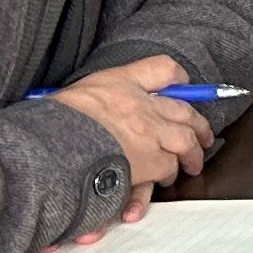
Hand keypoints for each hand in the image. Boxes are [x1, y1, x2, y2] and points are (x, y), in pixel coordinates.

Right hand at [44, 56, 207, 238]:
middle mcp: (140, 104)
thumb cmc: (51, 124)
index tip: (183, 84)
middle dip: (198, 126)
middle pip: (184, 110)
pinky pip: (167, 169)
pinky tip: (161, 184)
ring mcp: (148, 132)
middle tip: (203, 139)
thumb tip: (96, 107)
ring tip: (188, 167)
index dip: (177, 78)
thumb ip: (95, 98)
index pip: (161, 68)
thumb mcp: (73, 95)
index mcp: (120, 83)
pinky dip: (164, 179)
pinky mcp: (148, 161)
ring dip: (189, 156)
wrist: (48, 149)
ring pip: (184, 142)